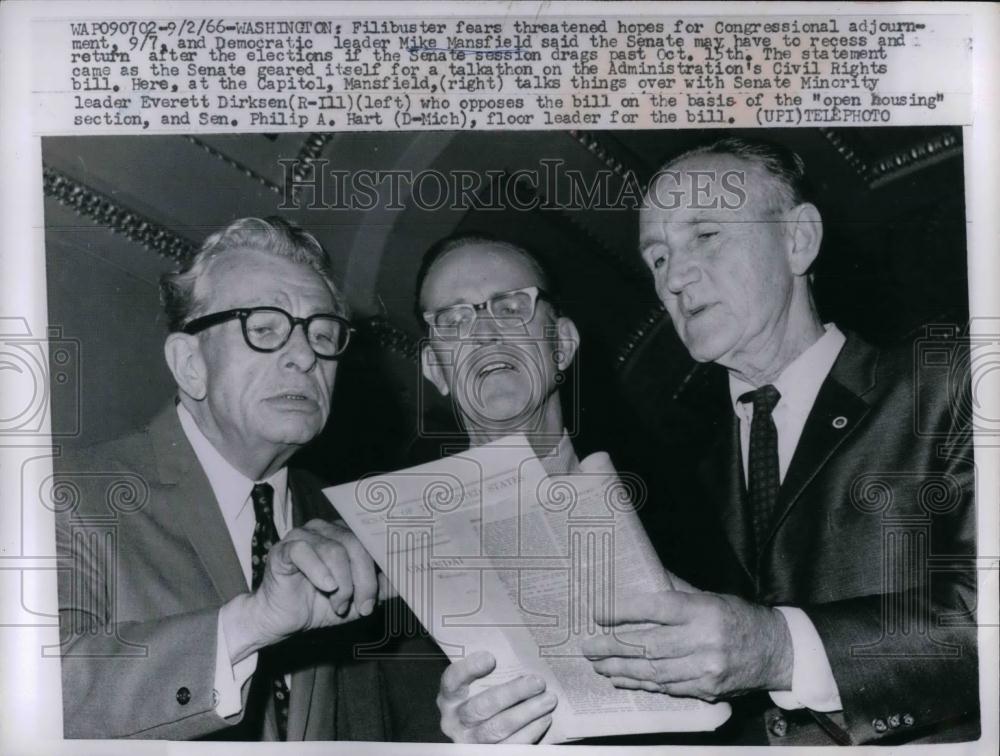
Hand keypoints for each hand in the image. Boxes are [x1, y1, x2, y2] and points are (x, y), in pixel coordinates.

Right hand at [222, 518, 378, 660]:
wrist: (281, 620)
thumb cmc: (318, 605)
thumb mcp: (357, 601)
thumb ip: (380, 590)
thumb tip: (405, 582)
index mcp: (343, 535)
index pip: (370, 539)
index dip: (383, 562)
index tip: (392, 583)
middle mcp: (324, 529)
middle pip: (355, 545)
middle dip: (364, 580)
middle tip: (364, 605)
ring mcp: (302, 536)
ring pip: (334, 551)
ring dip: (342, 584)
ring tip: (339, 604)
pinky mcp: (283, 549)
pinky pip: (304, 552)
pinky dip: (320, 573)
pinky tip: (326, 588)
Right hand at [437, 651, 557, 742]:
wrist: (479, 733)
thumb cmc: (483, 700)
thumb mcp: (477, 686)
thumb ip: (489, 674)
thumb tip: (519, 657)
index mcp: (450, 697)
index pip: (453, 679)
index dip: (469, 669)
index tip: (491, 658)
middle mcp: (454, 720)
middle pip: (481, 707)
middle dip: (512, 693)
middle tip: (537, 682)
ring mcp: (469, 741)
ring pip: (497, 728)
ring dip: (526, 713)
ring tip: (548, 700)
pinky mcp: (485, 754)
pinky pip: (509, 747)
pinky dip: (529, 733)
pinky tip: (544, 719)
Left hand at [581, 590, 792, 701]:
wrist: (777, 651)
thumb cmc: (739, 616)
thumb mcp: (709, 596)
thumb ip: (675, 590)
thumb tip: (640, 573)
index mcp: (702, 610)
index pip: (655, 608)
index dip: (623, 611)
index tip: (598, 612)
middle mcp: (703, 640)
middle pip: (649, 646)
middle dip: (613, 646)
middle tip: (587, 645)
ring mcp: (706, 669)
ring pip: (654, 672)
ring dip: (622, 669)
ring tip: (598, 664)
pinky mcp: (708, 690)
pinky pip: (668, 688)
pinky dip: (643, 684)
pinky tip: (623, 679)